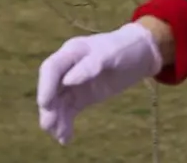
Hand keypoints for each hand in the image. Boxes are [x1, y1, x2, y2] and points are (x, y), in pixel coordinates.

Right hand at [36, 22, 163, 144]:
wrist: (141, 54)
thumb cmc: (126, 48)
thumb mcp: (112, 53)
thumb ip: (91, 65)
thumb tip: (67, 81)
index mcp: (72, 52)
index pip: (51, 68)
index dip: (45, 86)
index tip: (45, 104)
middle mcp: (68, 68)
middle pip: (51, 89)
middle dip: (49, 107)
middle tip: (50, 125)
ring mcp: (73, 84)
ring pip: (57, 103)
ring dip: (56, 119)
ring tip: (61, 136)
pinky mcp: (81, 97)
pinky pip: (68, 111)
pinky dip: (65, 124)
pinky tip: (66, 138)